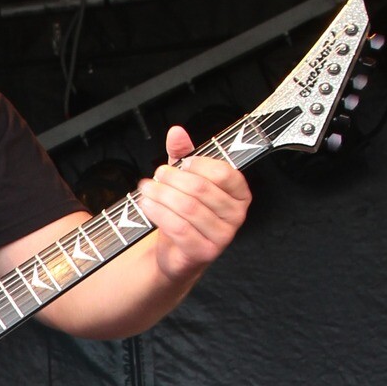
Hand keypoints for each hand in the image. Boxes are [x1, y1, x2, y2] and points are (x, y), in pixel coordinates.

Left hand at [135, 125, 251, 282]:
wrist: (177, 252)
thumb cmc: (186, 214)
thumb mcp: (185, 179)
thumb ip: (183, 154)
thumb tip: (176, 132)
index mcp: (239, 194)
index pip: (224, 172)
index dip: (198, 165)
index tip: (180, 164)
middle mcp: (236, 215)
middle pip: (201, 189)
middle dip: (173, 179)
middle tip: (157, 175)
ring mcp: (223, 236)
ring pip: (188, 208)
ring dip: (162, 195)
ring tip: (147, 189)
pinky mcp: (205, 252)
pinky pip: (180, 229)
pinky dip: (159, 214)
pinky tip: (148, 205)